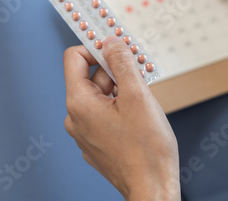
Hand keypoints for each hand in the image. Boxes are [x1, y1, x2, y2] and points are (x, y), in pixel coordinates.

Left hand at [63, 37, 179, 200]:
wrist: (152, 188)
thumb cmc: (146, 149)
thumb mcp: (138, 95)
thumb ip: (122, 63)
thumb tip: (111, 42)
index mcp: (79, 103)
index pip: (74, 58)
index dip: (96, 47)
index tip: (115, 45)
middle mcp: (76, 118)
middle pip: (92, 77)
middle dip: (117, 72)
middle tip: (141, 74)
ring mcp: (85, 133)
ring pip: (101, 97)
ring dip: (122, 91)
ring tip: (144, 101)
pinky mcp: (97, 143)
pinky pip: (104, 114)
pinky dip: (121, 108)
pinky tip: (139, 116)